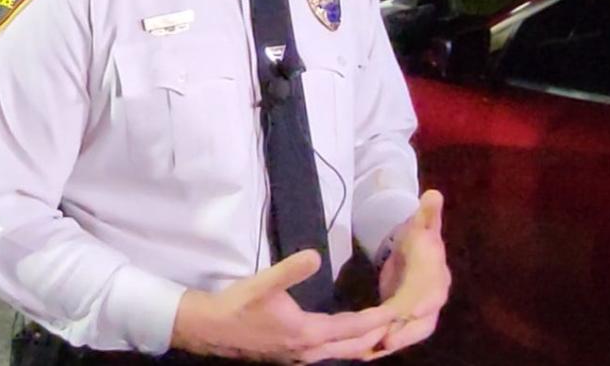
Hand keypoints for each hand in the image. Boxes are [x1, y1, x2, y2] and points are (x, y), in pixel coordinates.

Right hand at [171, 249, 396, 363]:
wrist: (210, 329)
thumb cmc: (238, 305)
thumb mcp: (263, 283)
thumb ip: (292, 269)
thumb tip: (317, 254)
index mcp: (308, 334)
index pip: (353, 328)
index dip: (377, 320)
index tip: (399, 311)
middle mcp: (309, 351)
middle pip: (353, 347)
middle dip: (377, 335)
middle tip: (399, 321)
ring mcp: (300, 357)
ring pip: (341, 353)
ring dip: (362, 342)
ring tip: (379, 329)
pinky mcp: (292, 356)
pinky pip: (328, 354)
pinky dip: (345, 345)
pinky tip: (344, 335)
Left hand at [372, 189, 450, 357]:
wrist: (417, 253)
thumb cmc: (419, 239)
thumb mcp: (422, 224)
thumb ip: (428, 213)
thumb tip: (433, 193)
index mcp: (436, 279)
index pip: (432, 294)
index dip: (423, 304)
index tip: (411, 310)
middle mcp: (431, 301)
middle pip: (421, 323)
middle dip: (405, 334)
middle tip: (385, 342)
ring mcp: (419, 314)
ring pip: (408, 334)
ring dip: (391, 343)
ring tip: (369, 352)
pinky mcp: (404, 320)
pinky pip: (396, 334)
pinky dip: (382, 343)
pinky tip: (362, 352)